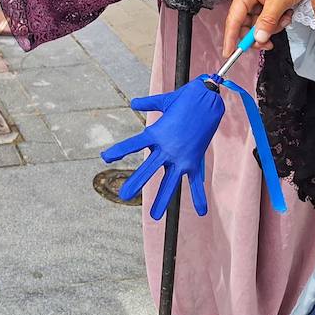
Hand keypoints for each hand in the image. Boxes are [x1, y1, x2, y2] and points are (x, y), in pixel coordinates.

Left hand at [100, 77, 224, 218]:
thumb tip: (134, 103)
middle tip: (123, 196)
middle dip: (136, 182)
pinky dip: (199, 196)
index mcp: (156, 133)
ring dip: (162, 199)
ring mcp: (182, 157)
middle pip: (148, 168)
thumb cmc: (185, 98)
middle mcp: (168, 148)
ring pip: (170, 182)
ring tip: (154, 216)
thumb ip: (148, 104)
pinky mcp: (195, 161)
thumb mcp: (164, 101)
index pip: (133, 144)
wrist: (209, 100)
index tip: (105, 157)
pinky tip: (201, 212)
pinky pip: (196, 181)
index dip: (119, 150)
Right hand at [223, 0, 309, 54]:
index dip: (230, 38)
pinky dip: (278, 23)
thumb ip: (268, 20)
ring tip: (285, 18)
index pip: (233, 20)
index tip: (229, 53)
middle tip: (269, 44)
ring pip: (259, 26)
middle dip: (258, 35)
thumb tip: (258, 38)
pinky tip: (287, 14)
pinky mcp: (267, 6)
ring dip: (273, 27)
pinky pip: (268, 22)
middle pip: (246, 26)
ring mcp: (258, 3)